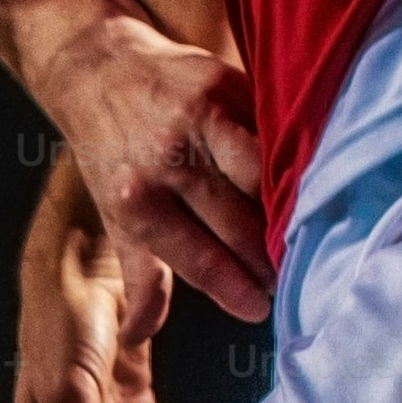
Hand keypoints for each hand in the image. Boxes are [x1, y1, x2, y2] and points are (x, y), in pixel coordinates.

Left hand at [26, 8, 268, 322]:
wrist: (97, 68)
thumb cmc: (111, 154)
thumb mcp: (115, 219)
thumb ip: (140, 277)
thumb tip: (138, 334)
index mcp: (136, 200)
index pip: (199, 257)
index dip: (234, 288)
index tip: (260, 309)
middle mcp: (166, 159)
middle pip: (238, 220)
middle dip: (267, 255)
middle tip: (289, 275)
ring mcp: (197, 118)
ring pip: (260, 173)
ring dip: (285, 207)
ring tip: (299, 230)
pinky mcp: (224, 83)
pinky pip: (268, 128)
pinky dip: (287, 156)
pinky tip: (304, 179)